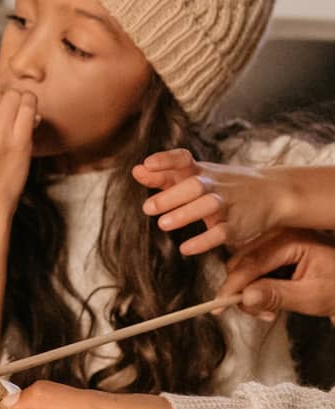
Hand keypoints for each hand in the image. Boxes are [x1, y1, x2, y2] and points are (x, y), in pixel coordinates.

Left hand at [134, 148, 282, 255]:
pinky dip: (204, 241)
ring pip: (208, 206)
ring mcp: (228, 204)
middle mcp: (214, 185)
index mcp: (200, 171)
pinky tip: (185, 249)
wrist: (273, 192)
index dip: (165, 160)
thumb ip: (164, 175)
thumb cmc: (222, 185)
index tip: (147, 164)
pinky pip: (222, 233)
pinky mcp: (238, 226)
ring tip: (162, 224)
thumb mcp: (195, 176)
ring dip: (185, 214)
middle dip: (171, 196)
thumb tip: (136, 171)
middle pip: (194, 185)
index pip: (182, 159)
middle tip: (147, 208)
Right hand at [223, 228, 334, 318]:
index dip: (233, 287)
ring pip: (242, 266)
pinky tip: (270, 297)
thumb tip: (245, 298)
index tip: (219, 306)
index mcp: (290, 240)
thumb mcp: (311, 297)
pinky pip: (251, 266)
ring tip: (270, 309)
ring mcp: (274, 239)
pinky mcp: (272, 247)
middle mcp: (278, 234)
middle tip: (261, 314)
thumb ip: (277, 296)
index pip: (251, 263)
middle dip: (243, 291)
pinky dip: (255, 285)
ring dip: (249, 290)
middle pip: (241, 263)